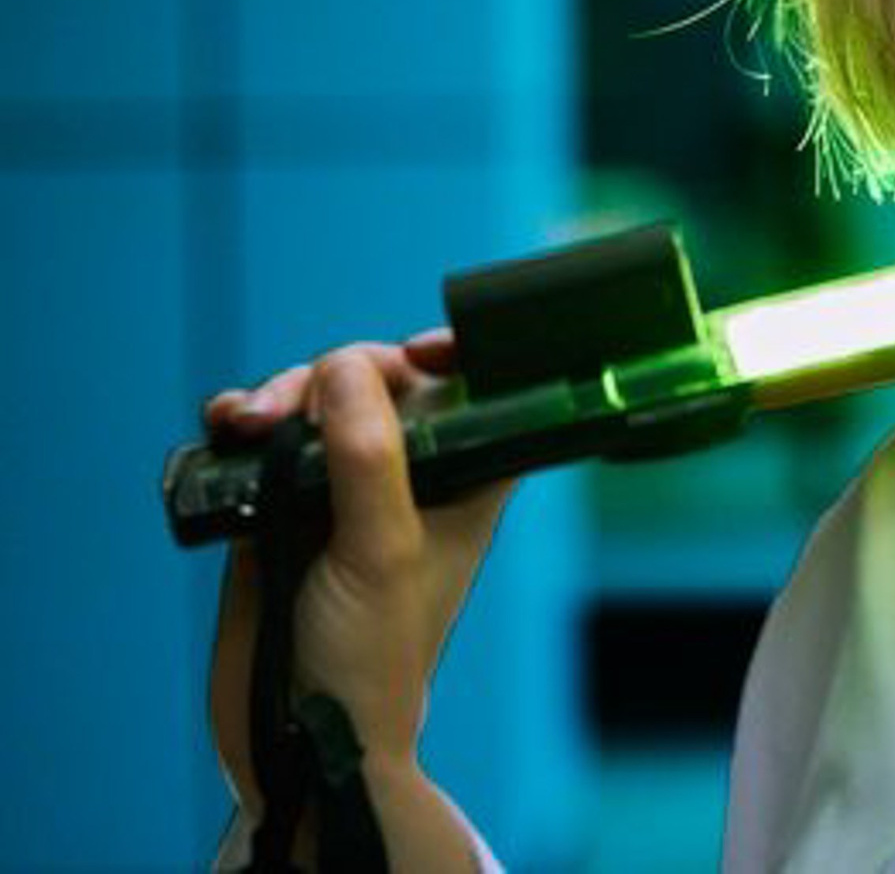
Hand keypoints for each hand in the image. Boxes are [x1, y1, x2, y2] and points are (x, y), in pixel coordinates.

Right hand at [203, 333, 515, 824]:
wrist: (295, 735)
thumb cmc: (372, 658)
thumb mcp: (382, 550)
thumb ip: (370, 458)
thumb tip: (346, 366)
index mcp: (466, 480)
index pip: (478, 392)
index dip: (452, 356)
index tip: (416, 351)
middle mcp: (409, 476)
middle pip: (379, 382)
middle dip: (333, 376)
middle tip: (285, 409)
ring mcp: (341, 489)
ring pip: (316, 404)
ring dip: (278, 397)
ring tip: (246, 423)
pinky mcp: (281, 506)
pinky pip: (264, 442)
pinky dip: (242, 424)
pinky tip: (225, 428)